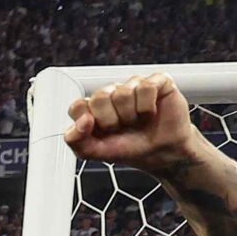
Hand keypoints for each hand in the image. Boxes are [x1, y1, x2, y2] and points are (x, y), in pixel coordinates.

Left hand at [64, 72, 204, 175]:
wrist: (161, 154)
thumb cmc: (130, 149)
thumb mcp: (95, 152)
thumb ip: (76, 140)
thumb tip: (82, 121)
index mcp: (93, 108)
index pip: (78, 106)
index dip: (88, 122)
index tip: (101, 132)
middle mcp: (112, 93)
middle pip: (99, 97)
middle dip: (111, 120)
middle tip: (122, 128)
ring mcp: (134, 85)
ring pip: (123, 93)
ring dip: (132, 115)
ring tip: (138, 121)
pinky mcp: (157, 81)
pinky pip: (146, 87)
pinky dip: (147, 106)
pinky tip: (151, 112)